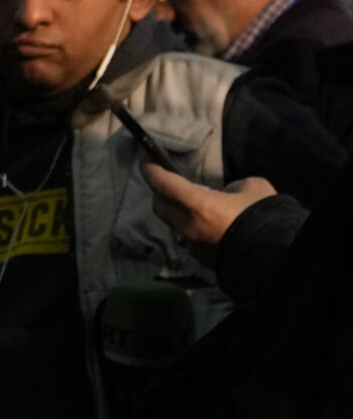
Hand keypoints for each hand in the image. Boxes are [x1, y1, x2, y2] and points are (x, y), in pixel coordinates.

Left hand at [142, 164, 274, 263]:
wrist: (273, 254)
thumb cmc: (261, 216)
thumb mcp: (252, 188)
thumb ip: (233, 186)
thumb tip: (227, 193)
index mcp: (196, 204)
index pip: (163, 183)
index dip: (151, 170)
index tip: (145, 160)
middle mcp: (186, 225)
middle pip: (160, 205)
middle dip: (159, 192)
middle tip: (166, 181)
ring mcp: (192, 244)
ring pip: (172, 224)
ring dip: (174, 212)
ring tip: (186, 203)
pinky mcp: (200, 257)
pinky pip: (187, 238)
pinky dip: (189, 228)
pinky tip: (203, 224)